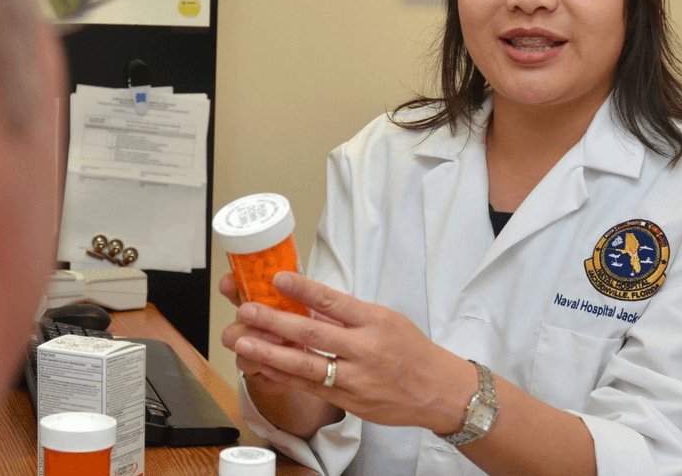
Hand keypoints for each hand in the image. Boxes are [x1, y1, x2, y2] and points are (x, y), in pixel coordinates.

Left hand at [231, 272, 474, 433]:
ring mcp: (356, 378)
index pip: (334, 301)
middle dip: (274, 321)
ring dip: (271, 353)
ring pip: (306, 365)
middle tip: (247, 310)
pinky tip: (264, 368)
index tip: (278, 279)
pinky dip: (285, 377)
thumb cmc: (411, 350)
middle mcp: (365, 349)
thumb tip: (308, 301)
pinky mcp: (349, 401)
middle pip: (313, 333)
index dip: (304, 289)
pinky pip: (311, 388)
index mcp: (375, 321)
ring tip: (244, 341)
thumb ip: (348, 313)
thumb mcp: (386, 320)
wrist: (438, 391)